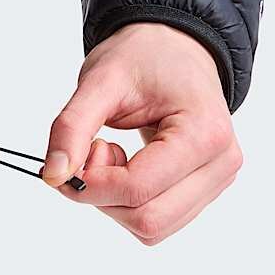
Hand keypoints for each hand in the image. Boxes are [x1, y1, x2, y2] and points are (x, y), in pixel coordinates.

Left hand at [42, 22, 242, 244]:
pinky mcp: (204, 190)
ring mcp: (217, 180)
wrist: (173, 46)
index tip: (71, 155)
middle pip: (148, 220)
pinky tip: (126, 165)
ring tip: (112, 153)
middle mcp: (221, 164)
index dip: (91, 182)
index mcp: (204, 133)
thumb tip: (53, 175)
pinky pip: (158, 221)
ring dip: (114, 201)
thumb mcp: (99, 81)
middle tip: (92, 151)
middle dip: (103, 195)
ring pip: (152, 228)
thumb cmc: (142, 57)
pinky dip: (128, 202)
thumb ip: (71, 127)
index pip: (137, 189)